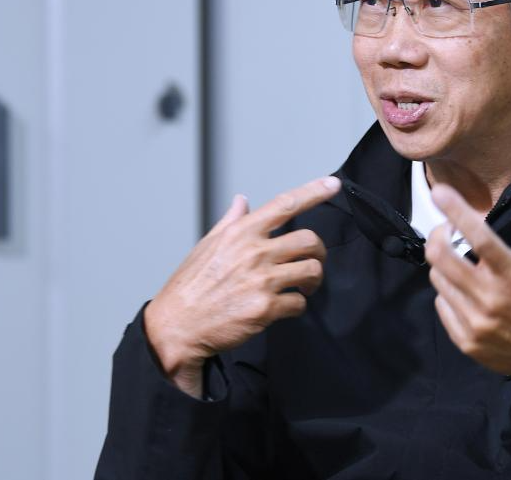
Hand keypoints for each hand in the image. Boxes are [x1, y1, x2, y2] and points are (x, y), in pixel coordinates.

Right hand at [144, 176, 340, 395]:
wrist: (177, 325)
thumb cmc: (190, 286)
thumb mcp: (207, 245)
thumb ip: (230, 221)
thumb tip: (242, 201)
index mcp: (241, 233)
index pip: (285, 204)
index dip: (314, 191)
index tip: (333, 184)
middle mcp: (254, 252)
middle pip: (310, 240)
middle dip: (319, 252)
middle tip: (314, 261)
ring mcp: (262, 280)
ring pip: (311, 270)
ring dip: (313, 279)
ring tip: (304, 286)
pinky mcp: (265, 308)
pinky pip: (299, 302)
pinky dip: (298, 305)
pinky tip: (286, 307)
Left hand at [425, 182, 510, 403]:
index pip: (478, 237)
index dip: (456, 211)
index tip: (440, 193)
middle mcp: (490, 298)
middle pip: (441, 257)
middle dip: (438, 235)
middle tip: (447, 230)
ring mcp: (475, 321)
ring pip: (438, 279)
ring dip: (444, 264)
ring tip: (461, 262)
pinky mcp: (466, 340)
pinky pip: (442, 305)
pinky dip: (448, 292)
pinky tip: (465, 290)